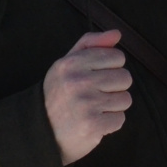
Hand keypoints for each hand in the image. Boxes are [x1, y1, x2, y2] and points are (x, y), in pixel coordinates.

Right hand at [44, 30, 131, 164]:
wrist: (41, 132)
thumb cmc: (60, 95)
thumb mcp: (68, 64)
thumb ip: (91, 44)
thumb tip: (116, 33)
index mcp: (71, 63)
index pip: (117, 57)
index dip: (111, 68)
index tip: (96, 77)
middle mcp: (77, 82)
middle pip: (125, 78)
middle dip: (114, 88)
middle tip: (94, 96)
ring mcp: (85, 104)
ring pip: (125, 99)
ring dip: (113, 107)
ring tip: (93, 109)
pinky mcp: (92, 125)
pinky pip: (120, 119)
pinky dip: (110, 123)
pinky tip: (94, 122)